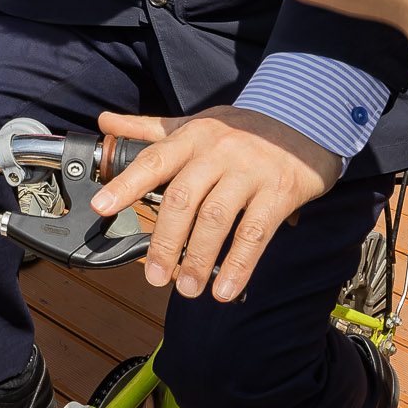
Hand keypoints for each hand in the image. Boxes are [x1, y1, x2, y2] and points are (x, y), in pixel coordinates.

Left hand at [89, 106, 340, 301]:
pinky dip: (239, 265)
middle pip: (183, 198)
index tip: (102, 207)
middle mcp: (219, 151)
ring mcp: (250, 171)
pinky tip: (225, 288)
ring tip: (186, 288)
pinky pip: (255, 233)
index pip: (154, 160)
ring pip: (217, 219)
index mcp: (193, 136)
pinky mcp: (280, 191)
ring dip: (198, 259)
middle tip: (153, 275)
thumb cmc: (242, 128)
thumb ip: (149, 129)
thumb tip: (104, 124)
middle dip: (165, 241)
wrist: (306, 118)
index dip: (126, 184)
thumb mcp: (196, 123)